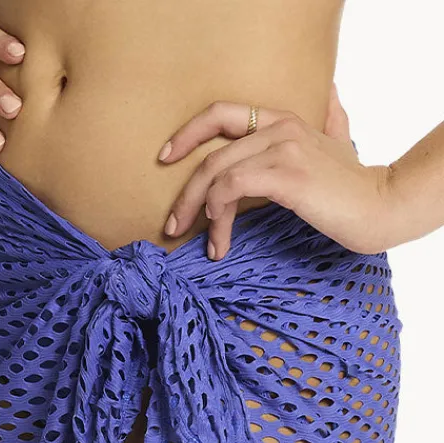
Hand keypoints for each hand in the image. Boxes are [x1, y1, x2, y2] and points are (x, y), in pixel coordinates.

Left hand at [158, 83, 394, 257]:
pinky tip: (219, 238)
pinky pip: (232, 188)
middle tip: (172, 224)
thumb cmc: (354, 186)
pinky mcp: (286, 176)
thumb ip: (330, 120)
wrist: (380, 206)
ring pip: (217, 174)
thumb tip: (331, 94)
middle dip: (184, 192)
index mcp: (283, 119)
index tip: (165, 157)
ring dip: (197, 211)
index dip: (188, 133)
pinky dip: (217, 213)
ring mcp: (283, 149)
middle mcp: (279, 127)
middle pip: (211, 153)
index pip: (221, 113)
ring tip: (199, 242)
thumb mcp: (339, 144)